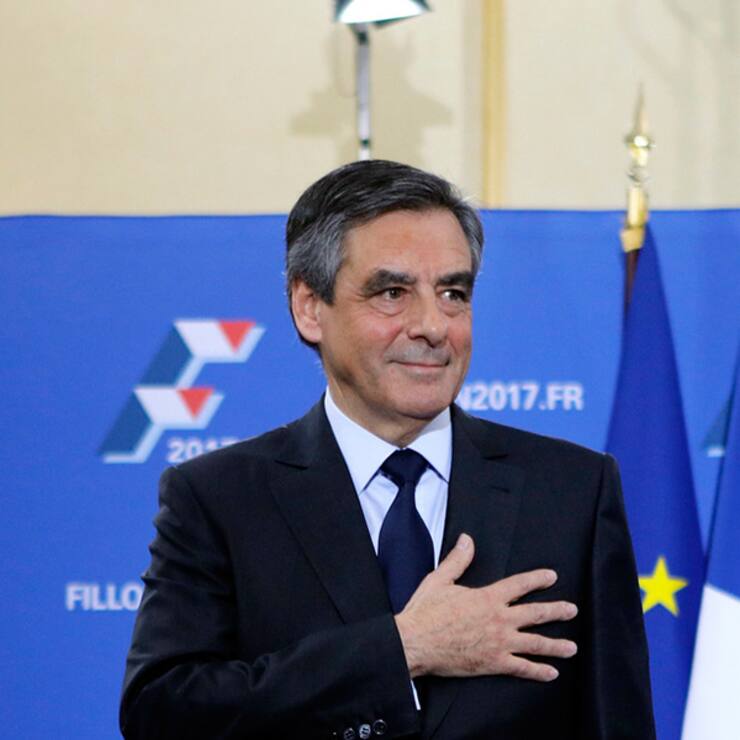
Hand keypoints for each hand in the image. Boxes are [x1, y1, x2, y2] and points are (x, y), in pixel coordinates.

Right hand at [394, 533, 577, 680]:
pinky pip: (522, 668)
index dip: (537, 579)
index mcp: (488, 597)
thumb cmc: (426, 612)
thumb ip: (458, 560)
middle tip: (572, 610)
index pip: (519, 585)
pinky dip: (538, 671)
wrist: (416, 643)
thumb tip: (466, 540)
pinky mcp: (493, 663)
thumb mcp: (440, 579)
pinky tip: (551, 672)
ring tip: (571, 647)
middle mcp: (499, 619)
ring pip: (536, 643)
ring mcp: (499, 643)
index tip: (552, 576)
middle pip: (536, 614)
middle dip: (557, 611)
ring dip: (556, 645)